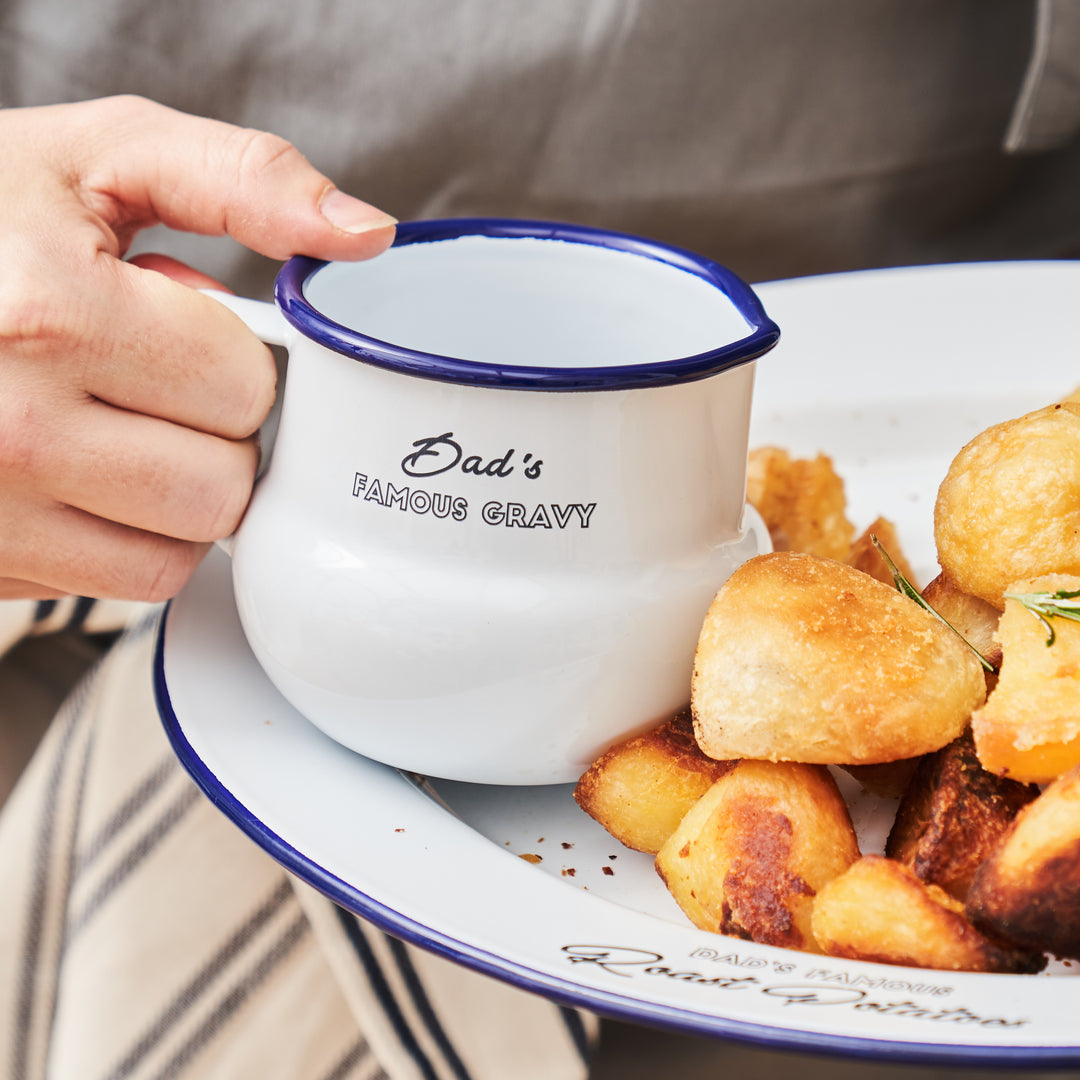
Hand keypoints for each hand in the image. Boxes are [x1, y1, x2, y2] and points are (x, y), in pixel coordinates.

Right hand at [0, 95, 394, 600]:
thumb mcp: (96, 157)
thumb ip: (244, 181)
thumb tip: (366, 234)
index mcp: (48, 315)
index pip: (246, 391)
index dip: (225, 355)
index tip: (171, 328)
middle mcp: (11, 430)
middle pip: (225, 486)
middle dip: (207, 430)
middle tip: (142, 380)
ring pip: (182, 552)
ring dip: (175, 493)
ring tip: (111, 424)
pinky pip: (123, 586)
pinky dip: (126, 539)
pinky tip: (82, 475)